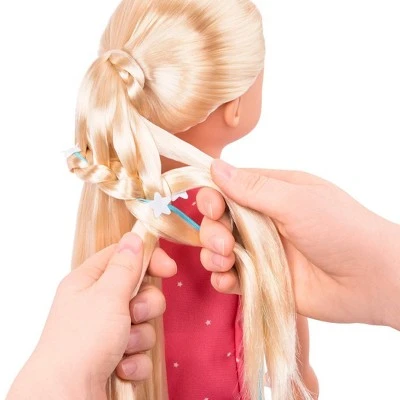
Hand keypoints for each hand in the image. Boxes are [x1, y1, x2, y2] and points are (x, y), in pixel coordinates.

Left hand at [7, 233, 176, 399]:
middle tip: (134, 313)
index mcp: (89, 282)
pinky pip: (140, 350)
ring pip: (143, 322)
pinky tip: (120, 367)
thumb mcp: (107, 295)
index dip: (147, 259)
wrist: (67, 397)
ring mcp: (106, 332)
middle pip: (139, 290)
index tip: (168, 268)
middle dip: (145, 305)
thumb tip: (133, 237)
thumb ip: (126, 266)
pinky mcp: (115, 356)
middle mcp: (97, 304)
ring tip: (122, 347)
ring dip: (138, 336)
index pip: (123, 256)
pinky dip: (135, 359)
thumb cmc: (82, 341)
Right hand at [198, 160, 399, 329]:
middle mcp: (263, 220)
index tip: (212, 208)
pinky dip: (223, 279)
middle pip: (219, 220)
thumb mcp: (296, 202)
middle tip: (225, 244)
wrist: (372, 281)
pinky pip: (231, 277)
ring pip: (219, 249)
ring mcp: (262, 251)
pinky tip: (229, 281)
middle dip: (212, 231)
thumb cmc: (341, 230)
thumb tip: (216, 166)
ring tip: (226, 262)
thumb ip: (253, 188)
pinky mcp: (262, 279)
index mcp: (272, 193)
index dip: (213, 196)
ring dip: (212, 255)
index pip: (228, 188)